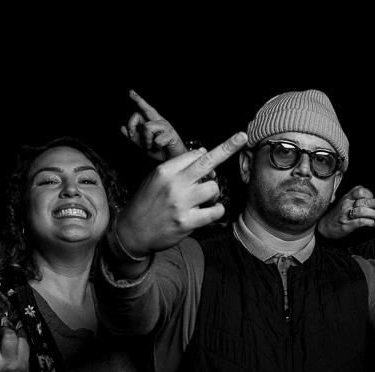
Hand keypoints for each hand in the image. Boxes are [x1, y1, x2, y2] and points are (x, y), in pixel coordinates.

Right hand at [116, 132, 247, 255]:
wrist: (132, 232)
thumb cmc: (147, 203)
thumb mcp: (155, 179)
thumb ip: (178, 166)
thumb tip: (202, 152)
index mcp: (165, 170)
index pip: (196, 155)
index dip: (206, 156)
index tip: (215, 151)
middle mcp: (174, 184)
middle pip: (208, 162)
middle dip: (229, 146)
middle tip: (242, 136)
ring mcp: (181, 203)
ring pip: (214, 188)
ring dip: (213, 195)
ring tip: (202, 201)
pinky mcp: (187, 222)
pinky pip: (216, 211)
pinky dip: (217, 211)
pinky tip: (209, 211)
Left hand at [121, 89, 186, 160]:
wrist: (174, 159)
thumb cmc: (160, 151)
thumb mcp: (142, 144)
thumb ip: (133, 136)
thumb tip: (122, 127)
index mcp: (153, 122)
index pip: (144, 108)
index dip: (137, 102)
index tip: (130, 92)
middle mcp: (160, 122)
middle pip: (147, 110)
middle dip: (138, 105)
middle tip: (131, 120)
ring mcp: (166, 127)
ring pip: (147, 127)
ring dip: (146, 140)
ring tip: (150, 146)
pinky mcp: (172, 135)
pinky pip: (157, 139)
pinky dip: (156, 146)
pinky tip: (160, 147)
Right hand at [317, 185, 374, 239]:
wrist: (324, 226)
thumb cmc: (338, 213)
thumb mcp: (345, 201)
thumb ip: (357, 198)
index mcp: (347, 197)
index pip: (361, 190)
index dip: (370, 194)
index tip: (373, 199)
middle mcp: (346, 204)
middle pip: (365, 200)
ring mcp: (346, 215)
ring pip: (363, 211)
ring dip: (374, 214)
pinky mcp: (347, 225)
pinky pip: (361, 222)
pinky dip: (369, 222)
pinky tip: (372, 224)